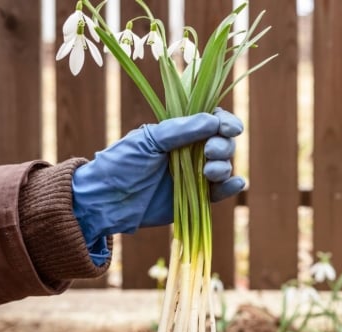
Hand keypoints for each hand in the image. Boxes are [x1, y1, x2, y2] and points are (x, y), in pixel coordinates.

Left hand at [72, 109, 244, 262]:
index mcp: (180, 131)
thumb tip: (213, 121)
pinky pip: (221, 191)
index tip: (228, 128)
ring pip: (224, 166)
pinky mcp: (197, 198)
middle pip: (223, 143)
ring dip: (224, 166)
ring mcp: (195, 175)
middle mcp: (191, 151)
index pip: (212, 121)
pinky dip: (232, 186)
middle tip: (210, 152)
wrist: (106, 201)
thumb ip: (180, 130)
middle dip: (223, 146)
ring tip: (209, 172)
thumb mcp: (148, 140)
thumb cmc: (121, 164)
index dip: (225, 122)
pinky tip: (235, 183)